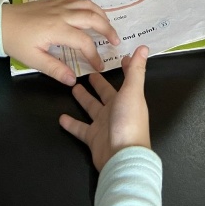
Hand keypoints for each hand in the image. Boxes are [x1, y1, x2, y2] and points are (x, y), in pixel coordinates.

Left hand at [0, 0, 119, 84]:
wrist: (0, 22)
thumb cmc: (16, 42)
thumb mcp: (33, 60)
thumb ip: (55, 69)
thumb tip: (73, 80)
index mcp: (58, 29)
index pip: (84, 42)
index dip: (94, 55)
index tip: (100, 66)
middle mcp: (63, 14)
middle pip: (93, 18)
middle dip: (108, 29)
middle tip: (116, 41)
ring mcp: (60, 5)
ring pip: (88, 5)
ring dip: (101, 14)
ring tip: (108, 26)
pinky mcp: (55, 1)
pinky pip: (78, 0)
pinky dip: (89, 6)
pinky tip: (90, 14)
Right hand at [59, 45, 150, 171]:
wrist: (121, 157)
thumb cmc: (129, 121)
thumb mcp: (133, 92)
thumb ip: (136, 70)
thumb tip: (143, 47)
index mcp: (128, 99)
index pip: (127, 80)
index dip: (125, 68)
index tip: (121, 57)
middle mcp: (116, 110)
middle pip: (105, 93)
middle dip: (98, 83)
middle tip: (88, 72)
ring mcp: (104, 125)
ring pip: (92, 108)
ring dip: (83, 98)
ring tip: (72, 86)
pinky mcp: (93, 138)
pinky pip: (80, 128)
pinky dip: (71, 124)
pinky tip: (61, 118)